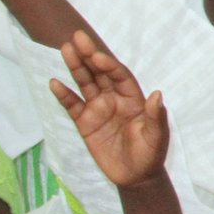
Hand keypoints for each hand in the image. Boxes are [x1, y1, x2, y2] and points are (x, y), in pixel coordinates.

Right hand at [50, 32, 168, 190]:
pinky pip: (72, 106)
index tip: (98, 56)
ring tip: (65, 49)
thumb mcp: (157, 136)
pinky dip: (64, 95)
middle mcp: (115, 99)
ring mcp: (99, 109)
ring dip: (76, 67)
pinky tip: (55, 82)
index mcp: (134, 98)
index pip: (120, 76)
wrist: (136, 177)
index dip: (109, 65)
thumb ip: (156, 116)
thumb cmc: (151, 154)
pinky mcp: (85, 123)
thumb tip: (157, 95)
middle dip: (90, 55)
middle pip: (100, 73)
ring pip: (85, 83)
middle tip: (77, 37)